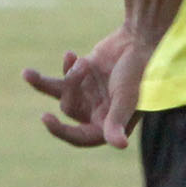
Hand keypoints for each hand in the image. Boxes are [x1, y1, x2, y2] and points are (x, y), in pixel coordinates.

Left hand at [25, 25, 152, 148]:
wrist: (140, 41)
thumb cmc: (138, 72)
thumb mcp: (126, 97)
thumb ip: (117, 120)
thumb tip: (120, 145)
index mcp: (110, 123)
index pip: (81, 137)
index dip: (61, 131)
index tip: (45, 117)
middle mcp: (97, 112)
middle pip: (68, 108)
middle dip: (71, 86)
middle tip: (83, 66)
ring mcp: (88, 95)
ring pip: (61, 93)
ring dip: (67, 75)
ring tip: (73, 56)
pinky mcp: (81, 77)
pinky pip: (58, 79)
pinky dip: (64, 66)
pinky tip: (69, 54)